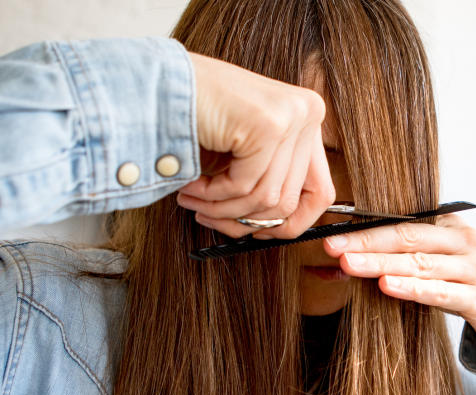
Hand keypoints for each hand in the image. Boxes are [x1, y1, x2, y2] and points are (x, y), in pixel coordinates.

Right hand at [175, 53, 335, 237]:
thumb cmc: (197, 117)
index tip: (255, 232)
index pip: (321, 193)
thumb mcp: (247, 154)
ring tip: (193, 201)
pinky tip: (191, 185)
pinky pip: (245, 186)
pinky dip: (212, 195)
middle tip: (209, 218)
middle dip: (244, 222)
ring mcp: (292, 116)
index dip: (289, 224)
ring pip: (266, 200)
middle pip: (291, 202)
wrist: (154, 82)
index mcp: (309, 118)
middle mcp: (309, 113)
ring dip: (222, 209)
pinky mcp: (268, 124)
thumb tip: (282, 229)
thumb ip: (271, 183)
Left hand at [323, 215, 475, 343]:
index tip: (333, 234)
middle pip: (409, 237)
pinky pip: (441, 292)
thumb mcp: (434, 262)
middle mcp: (463, 240)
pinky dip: (412, 288)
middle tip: (333, 246)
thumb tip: (337, 265)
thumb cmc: (461, 281)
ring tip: (351, 264)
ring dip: (382, 263)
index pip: (402, 221)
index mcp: (449, 224)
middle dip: (367, 242)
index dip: (366, 227)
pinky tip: (387, 286)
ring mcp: (473, 268)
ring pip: (421, 263)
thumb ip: (396, 258)